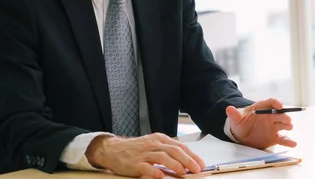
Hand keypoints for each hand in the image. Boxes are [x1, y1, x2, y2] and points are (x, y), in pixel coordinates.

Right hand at [86, 133, 205, 178]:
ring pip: (162, 156)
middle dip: (187, 160)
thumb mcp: (153, 145)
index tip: (201, 164)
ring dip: (174, 164)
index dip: (192, 155)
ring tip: (182, 172)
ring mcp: (144, 153)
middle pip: (174, 150)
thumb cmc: (136, 149)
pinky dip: (154, 172)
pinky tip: (161, 177)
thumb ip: (167, 151)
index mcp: (160, 139)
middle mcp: (153, 144)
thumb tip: (186, 161)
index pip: (180, 146)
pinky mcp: (134, 163)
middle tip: (196, 169)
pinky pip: (146, 167)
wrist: (113, 149)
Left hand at [226, 98, 297, 149]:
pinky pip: (283, 139)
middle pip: (280, 114)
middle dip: (284, 116)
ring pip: (284, 125)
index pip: (271, 103)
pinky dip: (289, 141)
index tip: (279, 106)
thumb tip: (229, 108)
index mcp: (262, 108)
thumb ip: (234, 114)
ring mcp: (274, 127)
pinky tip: (293, 143)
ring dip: (287, 126)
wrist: (242, 136)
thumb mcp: (236, 119)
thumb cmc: (240, 124)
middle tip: (286, 119)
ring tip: (289, 127)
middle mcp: (270, 116)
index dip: (276, 103)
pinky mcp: (275, 137)